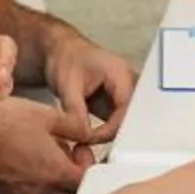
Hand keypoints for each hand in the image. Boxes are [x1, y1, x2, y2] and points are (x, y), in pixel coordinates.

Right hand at [0, 96, 103, 193]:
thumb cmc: (0, 124)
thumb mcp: (46, 115)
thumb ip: (74, 125)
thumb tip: (86, 130)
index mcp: (56, 172)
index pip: (86, 180)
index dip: (88, 164)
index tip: (80, 148)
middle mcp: (39, 189)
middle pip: (69, 193)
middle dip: (73, 176)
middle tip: (68, 155)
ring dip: (52, 179)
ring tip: (44, 155)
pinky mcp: (3, 192)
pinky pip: (26, 192)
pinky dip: (32, 181)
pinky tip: (24, 160)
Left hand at [41, 28, 135, 143]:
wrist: (62, 51)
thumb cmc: (66, 59)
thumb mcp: (67, 85)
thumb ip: (76, 111)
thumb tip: (84, 135)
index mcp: (122, 74)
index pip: (127, 108)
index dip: (112, 127)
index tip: (92, 137)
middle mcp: (130, 84)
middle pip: (132, 117)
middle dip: (114, 134)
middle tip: (90, 142)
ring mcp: (126, 94)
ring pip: (127, 122)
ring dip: (110, 134)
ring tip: (88, 139)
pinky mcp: (118, 103)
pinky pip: (118, 122)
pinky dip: (106, 131)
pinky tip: (90, 136)